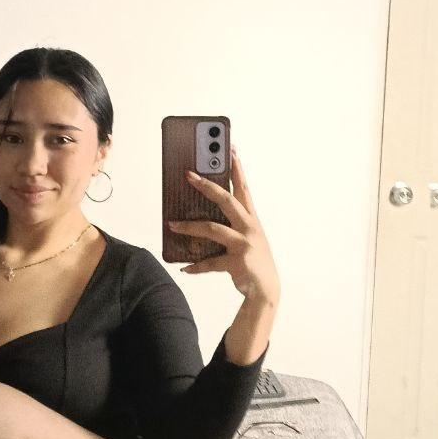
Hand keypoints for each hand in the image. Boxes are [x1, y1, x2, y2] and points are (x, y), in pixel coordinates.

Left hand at [167, 145, 280, 303]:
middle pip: (227, 200)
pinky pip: (211, 262)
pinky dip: (196, 265)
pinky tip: (185, 267)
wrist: (266, 290)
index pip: (243, 188)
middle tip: (188, 174)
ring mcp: (244, 244)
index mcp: (252, 218)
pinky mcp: (237, 262)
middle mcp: (250, 227)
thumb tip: (198, 213)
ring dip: (189, 226)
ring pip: (213, 228)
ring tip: (171, 224)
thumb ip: (229, 224)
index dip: (237, 168)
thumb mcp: (246, 237)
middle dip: (207, 185)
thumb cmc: (252, 260)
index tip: (230, 148)